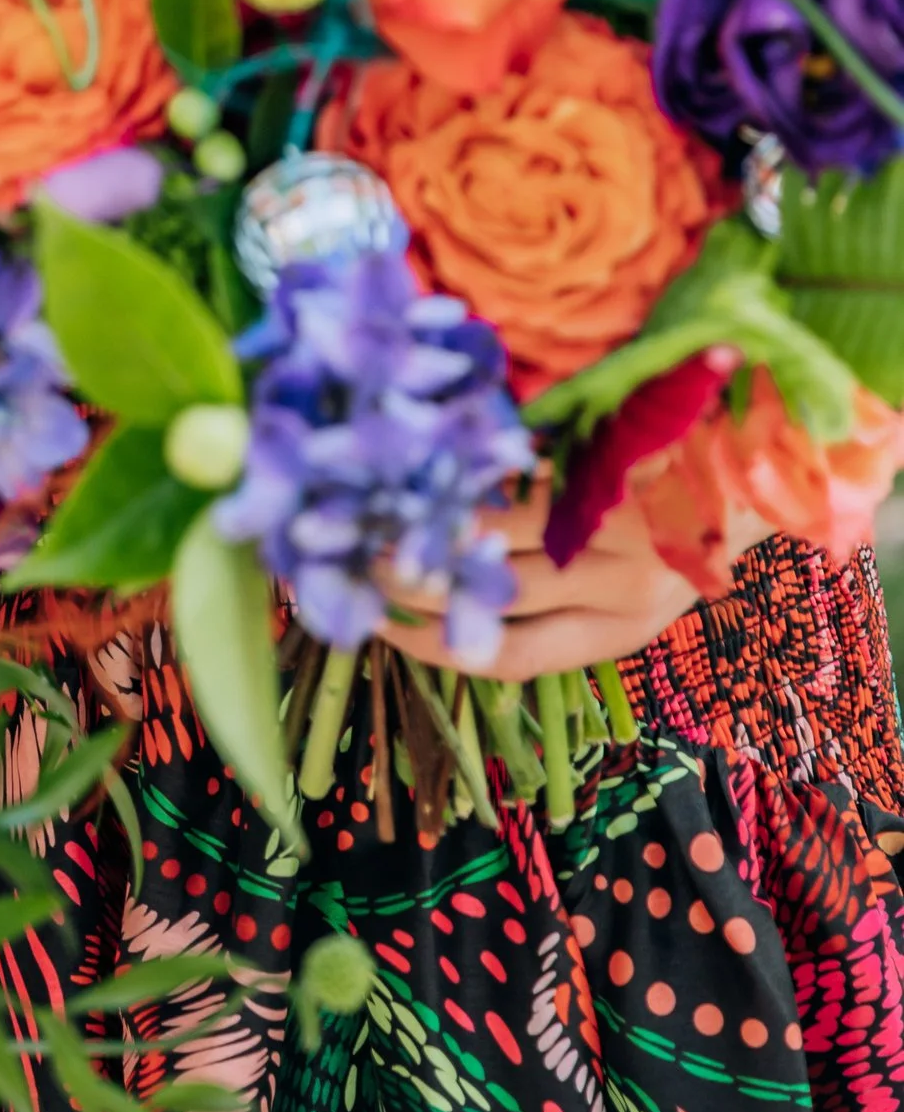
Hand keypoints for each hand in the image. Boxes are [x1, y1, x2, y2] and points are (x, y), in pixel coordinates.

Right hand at [378, 479, 717, 681]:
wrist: (758, 466)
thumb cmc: (686, 532)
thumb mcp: (638, 591)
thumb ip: (567, 605)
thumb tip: (455, 612)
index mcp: (622, 632)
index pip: (513, 655)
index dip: (436, 645)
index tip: (377, 625)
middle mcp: (621, 586)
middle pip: (494, 592)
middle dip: (414, 578)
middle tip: (352, 557)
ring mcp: (618, 521)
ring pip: (500, 527)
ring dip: (431, 517)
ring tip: (374, 505)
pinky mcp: (613, 460)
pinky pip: (524, 466)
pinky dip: (474, 465)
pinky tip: (431, 455)